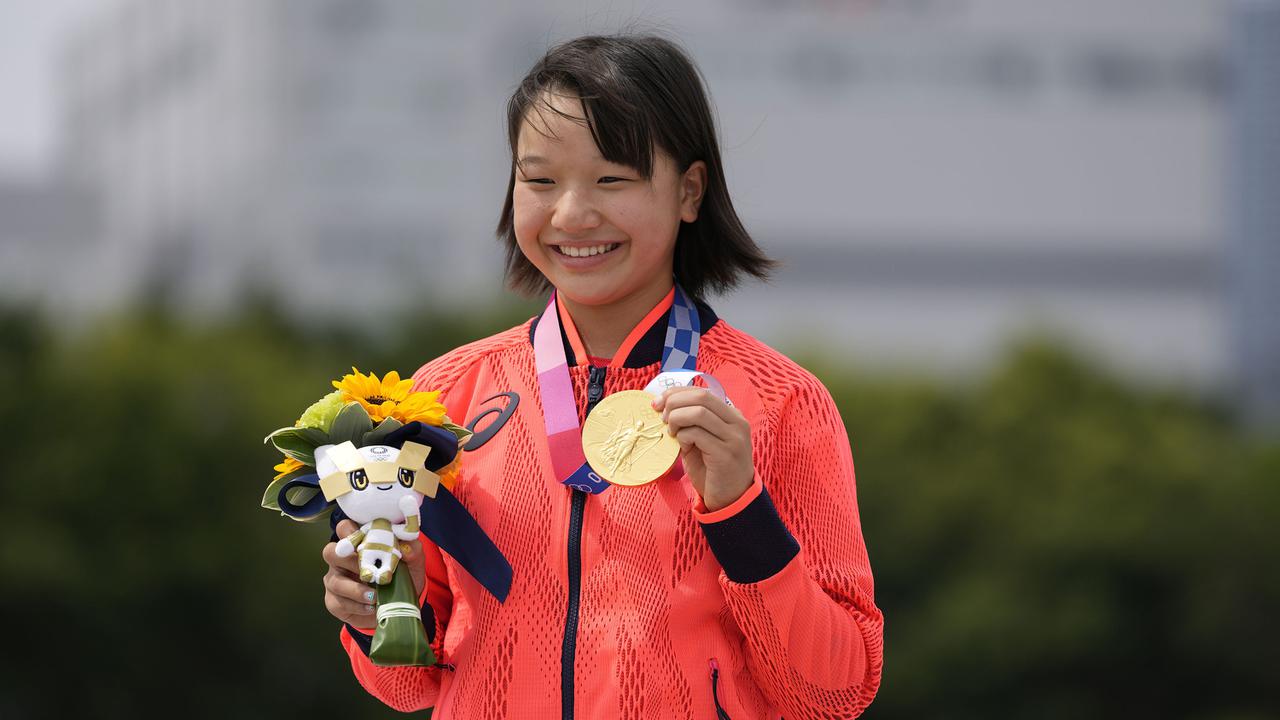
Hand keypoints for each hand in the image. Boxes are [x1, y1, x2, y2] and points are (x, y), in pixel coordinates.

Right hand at [322, 519, 425, 627]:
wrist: (398, 608)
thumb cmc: (402, 579)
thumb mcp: (413, 563)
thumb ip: (412, 550)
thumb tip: (406, 548)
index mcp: (358, 544)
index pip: (344, 528)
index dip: (349, 531)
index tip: (366, 539)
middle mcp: (342, 560)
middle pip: (330, 552)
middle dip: (349, 561)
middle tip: (369, 572)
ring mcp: (335, 580)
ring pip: (334, 581)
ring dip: (356, 590)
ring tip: (375, 596)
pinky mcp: (334, 601)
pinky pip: (338, 603)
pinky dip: (356, 606)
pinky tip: (371, 607)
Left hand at [654, 386, 753, 511]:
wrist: (730, 499)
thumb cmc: (712, 469)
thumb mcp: (702, 440)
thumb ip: (690, 422)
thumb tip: (662, 404)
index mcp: (732, 415)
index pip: (702, 392)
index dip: (676, 393)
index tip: (657, 402)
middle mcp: (737, 422)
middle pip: (702, 397)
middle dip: (675, 402)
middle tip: (661, 417)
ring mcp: (734, 438)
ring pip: (699, 413)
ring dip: (677, 419)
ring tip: (671, 432)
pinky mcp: (726, 454)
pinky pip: (697, 434)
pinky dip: (683, 437)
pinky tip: (682, 447)